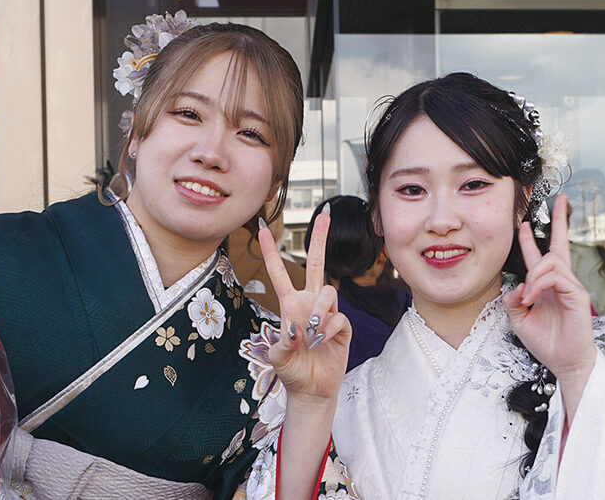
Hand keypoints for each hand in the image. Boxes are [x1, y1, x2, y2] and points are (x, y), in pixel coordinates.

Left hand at [257, 210, 350, 400]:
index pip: (279, 272)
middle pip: (315, 263)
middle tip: (324, 213)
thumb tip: (298, 327)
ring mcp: (327, 313)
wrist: (310, 391)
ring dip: (319, 310)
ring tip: (312, 333)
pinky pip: (338, 317)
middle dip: (319, 238)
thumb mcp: (276, 356)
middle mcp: (309, 303)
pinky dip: (327, 329)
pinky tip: (321, 342)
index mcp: (290, 305)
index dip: (270, 251)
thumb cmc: (290, 371)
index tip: (262, 227)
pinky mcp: (343, 327)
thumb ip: (284, 342)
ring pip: (328, 292)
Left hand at [503, 194, 595, 385]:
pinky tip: (532, 298)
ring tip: (526, 297)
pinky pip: (556, 277)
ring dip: (533, 276)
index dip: (530, 238)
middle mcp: (560, 281)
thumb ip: (512, 301)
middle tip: (560, 200)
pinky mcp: (577, 295)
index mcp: (546, 285)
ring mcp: (571, 286)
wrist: (564, 361)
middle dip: (559, 221)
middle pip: (559, 245)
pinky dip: (539, 285)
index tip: (523, 220)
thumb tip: (514, 285)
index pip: (540, 255)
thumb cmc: (546, 341)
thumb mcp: (519, 319)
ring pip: (551, 261)